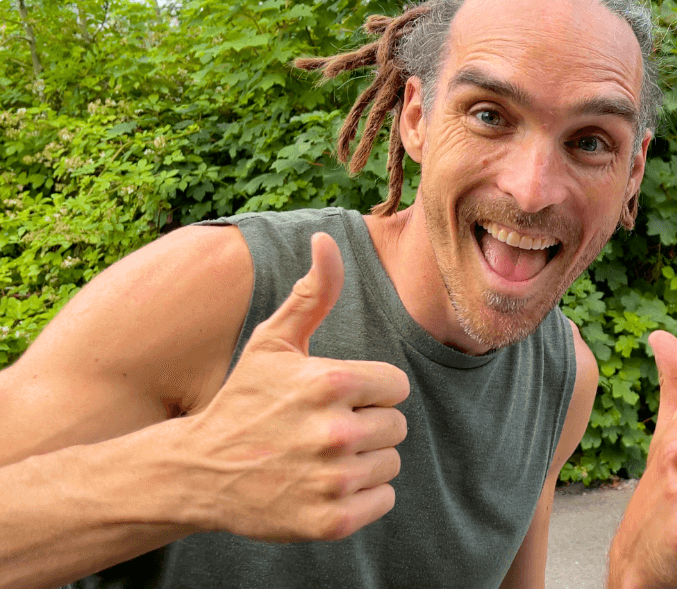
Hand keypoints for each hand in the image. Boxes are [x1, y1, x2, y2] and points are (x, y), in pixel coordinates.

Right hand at [179, 232, 408, 541]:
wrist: (198, 472)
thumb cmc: (244, 399)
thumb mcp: (273, 342)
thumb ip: (312, 293)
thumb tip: (326, 239)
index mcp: (331, 383)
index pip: (395, 386)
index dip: (369, 391)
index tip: (334, 398)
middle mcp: (335, 432)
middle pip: (396, 426)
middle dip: (367, 426)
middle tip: (321, 429)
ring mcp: (333, 479)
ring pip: (390, 463)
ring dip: (364, 462)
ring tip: (318, 457)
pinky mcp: (331, 521)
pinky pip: (383, 500)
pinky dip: (361, 497)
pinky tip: (322, 485)